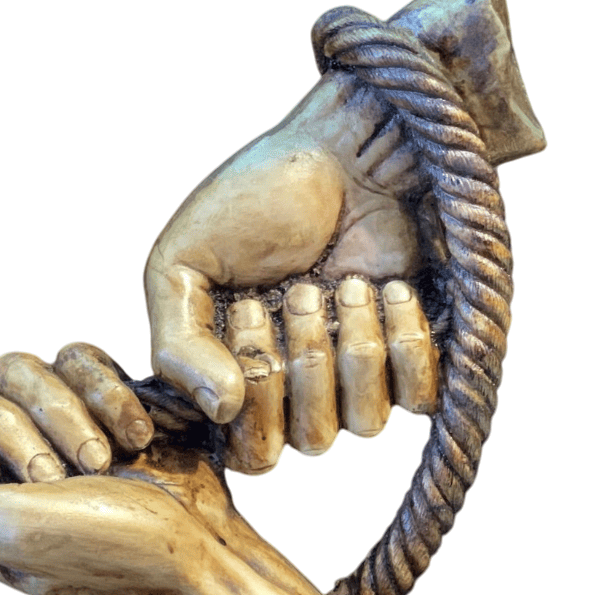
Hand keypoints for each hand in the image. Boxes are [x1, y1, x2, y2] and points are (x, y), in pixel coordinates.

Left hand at [0, 341, 422, 594]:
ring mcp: (43, 423)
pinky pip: (75, 354)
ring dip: (67, 412)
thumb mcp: (6, 533)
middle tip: (55, 476)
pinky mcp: (92, 397)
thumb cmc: (106, 551)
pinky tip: (136, 434)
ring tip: (101, 461)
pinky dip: (108, 392)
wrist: (205, 542)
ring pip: (18, 364)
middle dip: (15, 427)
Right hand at [145, 70, 440, 469]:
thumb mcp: (180, 263)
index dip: (250, 395)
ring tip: (347, 284)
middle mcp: (293, 389)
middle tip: (296, 290)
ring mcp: (357, 375)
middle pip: (303, 443)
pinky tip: (389, 290)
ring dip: (352, 349)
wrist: (345, 145)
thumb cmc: (254, 197)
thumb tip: (221, 413)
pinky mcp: (414, 352)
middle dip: (299, 362)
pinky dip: (404, 344)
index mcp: (230, 376)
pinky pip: (418, 397)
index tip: (248, 307)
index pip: (244, 449)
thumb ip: (175, 345)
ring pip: (360, 425)